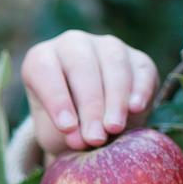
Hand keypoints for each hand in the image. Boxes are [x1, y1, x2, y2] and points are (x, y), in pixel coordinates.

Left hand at [20, 31, 158, 156]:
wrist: (93, 125)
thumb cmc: (65, 126)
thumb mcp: (54, 133)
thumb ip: (64, 134)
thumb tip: (81, 139)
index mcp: (41, 59)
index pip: (44, 71)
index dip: (56, 99)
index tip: (67, 128)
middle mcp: (72, 44)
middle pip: (81, 66)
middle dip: (89, 105)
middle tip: (94, 137)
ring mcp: (106, 46)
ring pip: (113, 62)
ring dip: (115, 98)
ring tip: (113, 128)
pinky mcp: (137, 58)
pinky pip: (141, 68)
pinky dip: (140, 88)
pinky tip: (136, 109)